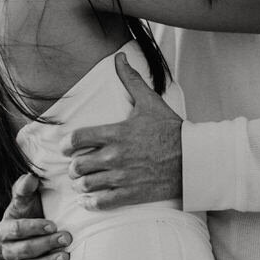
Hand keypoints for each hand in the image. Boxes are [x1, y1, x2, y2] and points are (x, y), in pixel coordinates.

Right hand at [0, 173, 70, 259]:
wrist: (43, 226)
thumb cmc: (34, 209)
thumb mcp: (28, 198)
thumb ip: (25, 188)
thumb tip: (29, 178)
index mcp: (5, 229)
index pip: (16, 229)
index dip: (33, 227)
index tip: (52, 224)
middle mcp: (9, 249)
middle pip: (23, 250)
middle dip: (45, 244)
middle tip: (67, 237)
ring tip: (66, 257)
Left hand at [62, 53, 182, 209]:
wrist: (193, 158)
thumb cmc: (171, 129)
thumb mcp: (149, 101)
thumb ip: (131, 79)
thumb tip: (119, 57)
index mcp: (115, 133)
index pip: (77, 139)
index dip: (66, 145)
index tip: (67, 148)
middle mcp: (115, 156)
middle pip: (78, 165)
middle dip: (73, 167)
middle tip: (76, 166)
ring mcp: (122, 177)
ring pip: (86, 185)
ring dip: (81, 184)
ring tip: (83, 182)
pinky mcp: (131, 194)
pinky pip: (101, 203)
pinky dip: (91, 202)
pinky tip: (90, 199)